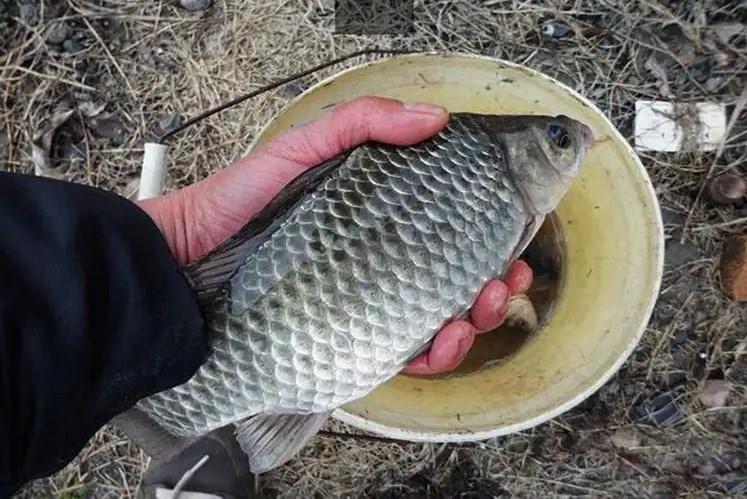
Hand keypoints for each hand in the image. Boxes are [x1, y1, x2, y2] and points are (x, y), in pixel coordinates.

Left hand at [138, 96, 532, 374]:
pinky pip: (401, 354)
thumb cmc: (232, 205)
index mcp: (371, 220)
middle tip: (506, 277)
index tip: (511, 229)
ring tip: (479, 306)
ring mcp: (359, 305)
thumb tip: (434, 117)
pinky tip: (443, 338)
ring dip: (473, 319)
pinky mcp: (343, 342)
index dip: (484, 230)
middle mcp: (370, 264)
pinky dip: (433, 354)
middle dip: (491, 281)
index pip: (442, 227)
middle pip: (449, 277)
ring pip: (436, 320)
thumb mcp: (299, 150)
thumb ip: (359, 124)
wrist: (178, 268)